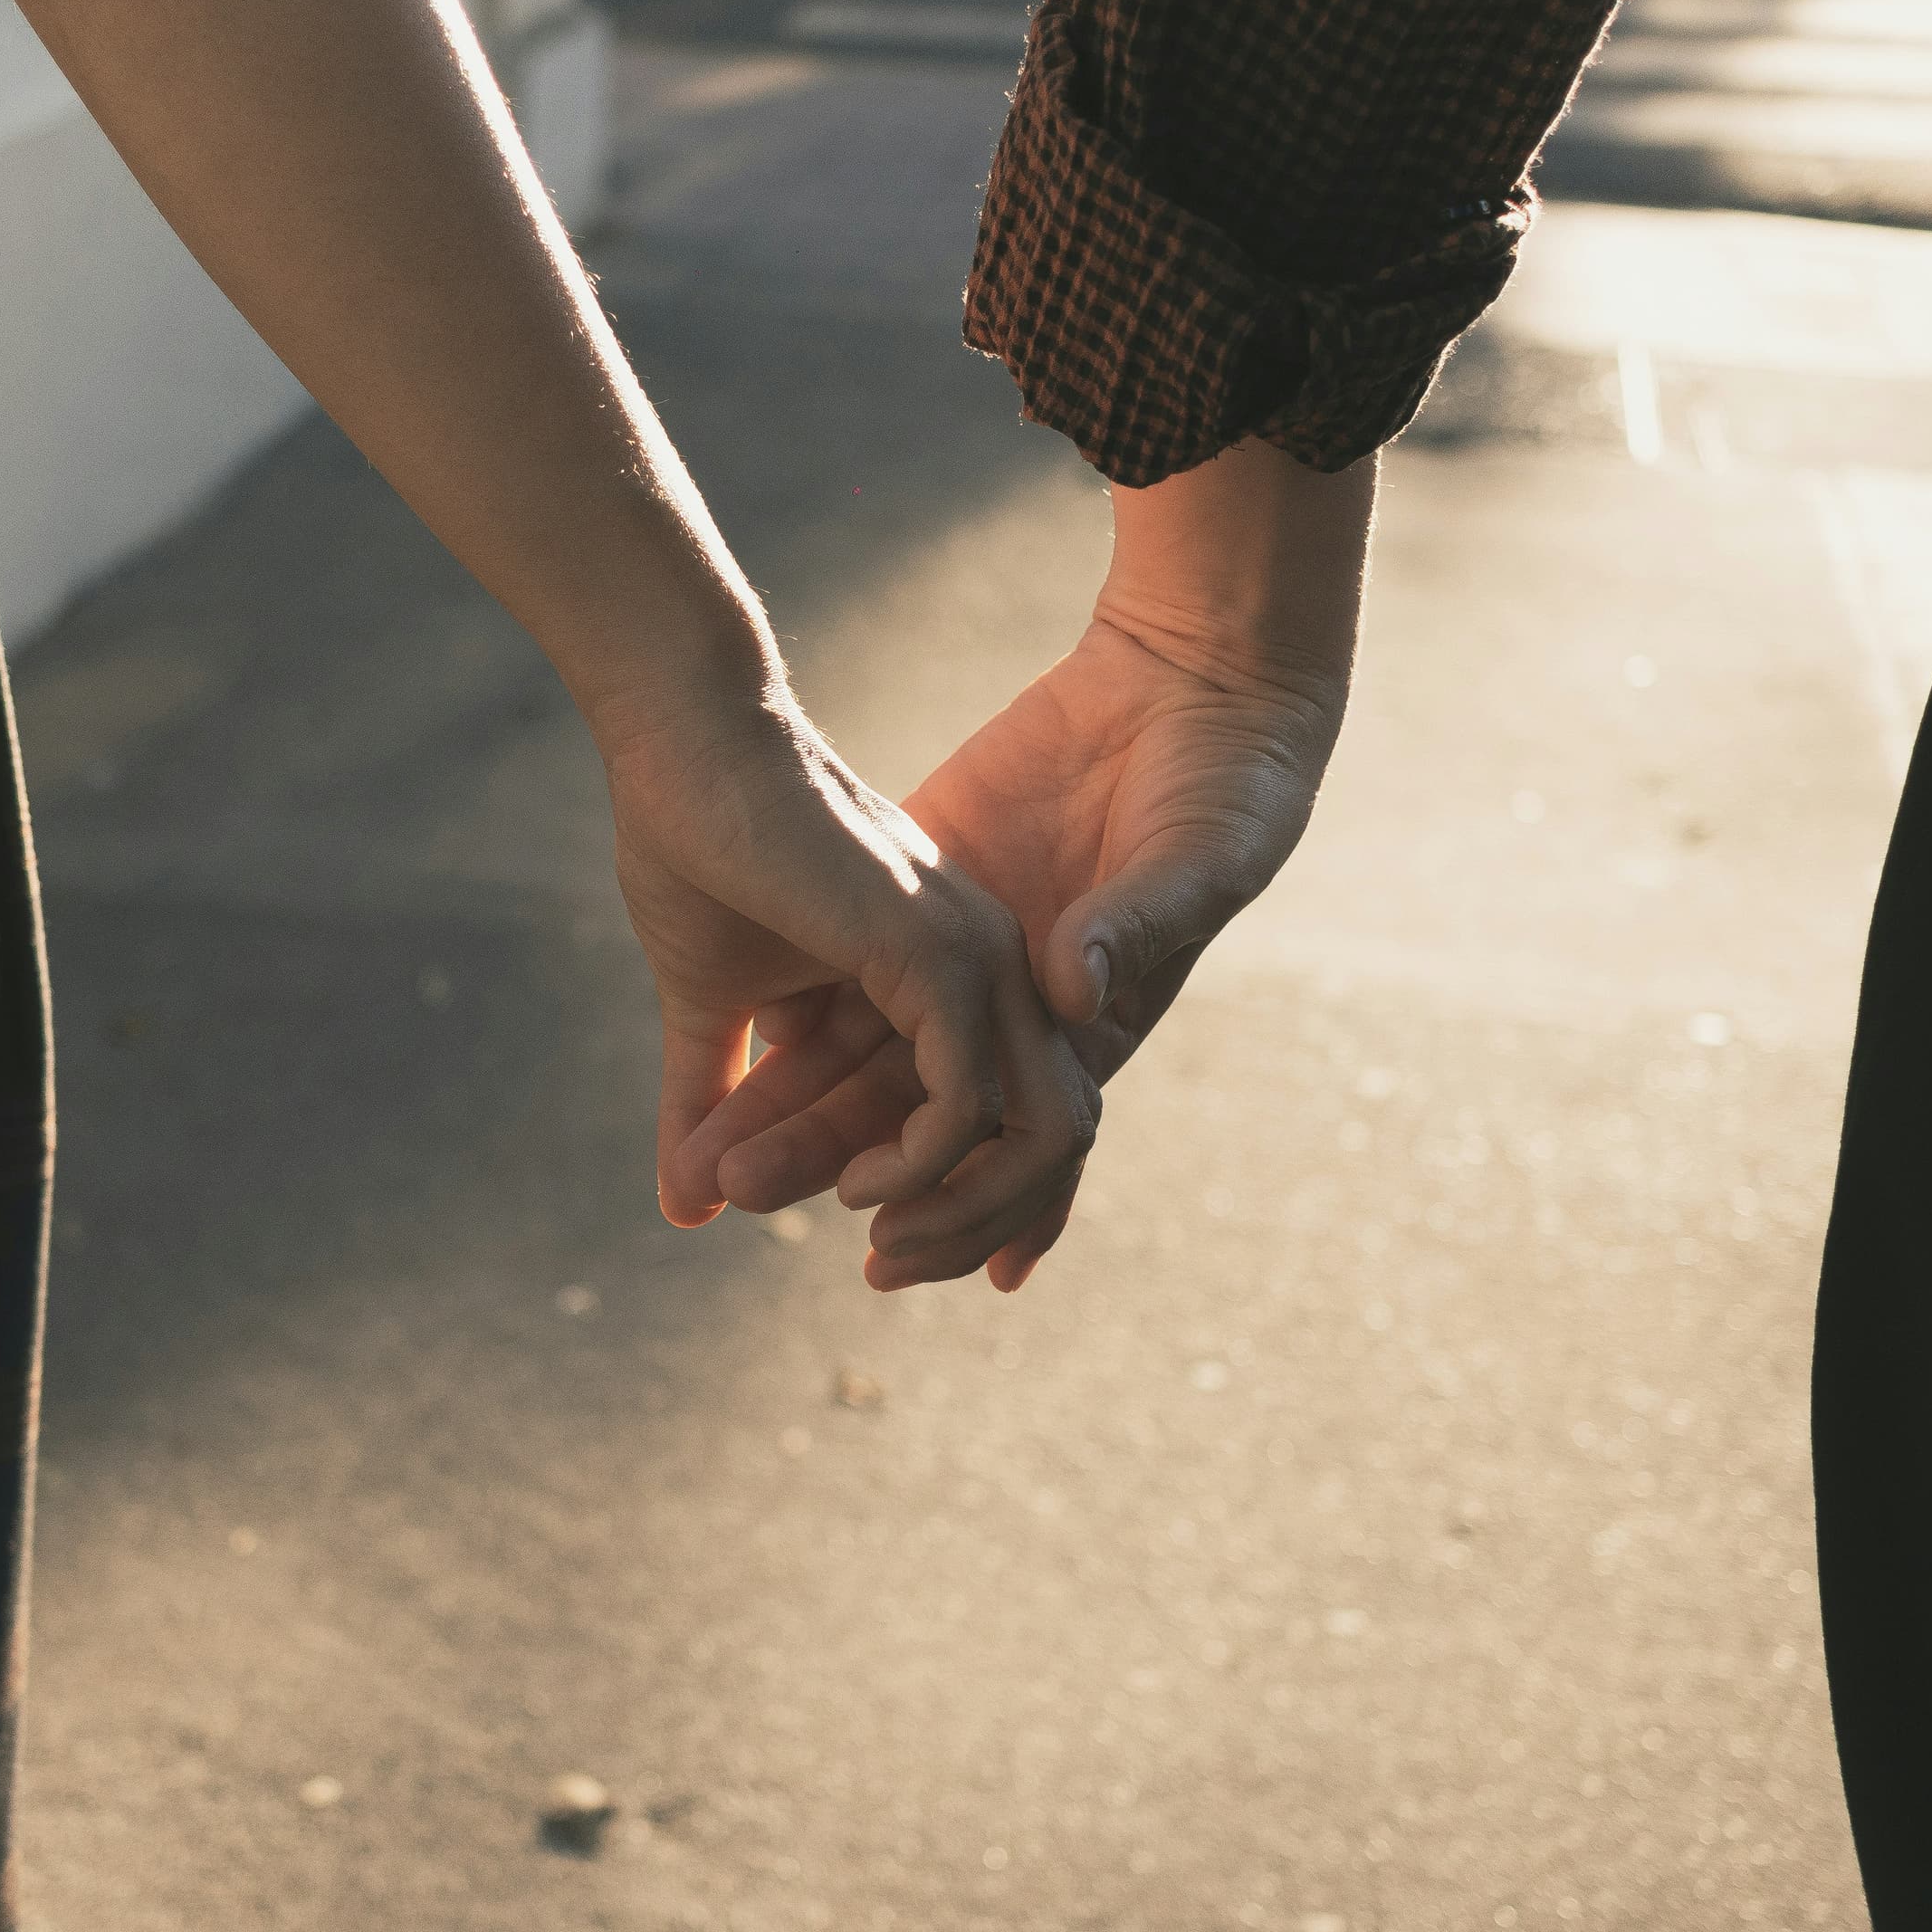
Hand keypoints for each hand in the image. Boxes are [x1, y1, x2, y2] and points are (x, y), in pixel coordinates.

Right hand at [598, 678, 1100, 1289]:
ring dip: (957, 1214)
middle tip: (882, 1278)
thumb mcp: (710, 1007)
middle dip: (977, 1229)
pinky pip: (970, 1101)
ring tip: (871, 1248)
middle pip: (1053, 1141)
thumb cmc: (695, 851)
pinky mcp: (940, 955)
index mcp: (953, 981)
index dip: (973, 1208)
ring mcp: (978, 960)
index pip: (1011, 1121)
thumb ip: (713, 1101)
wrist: (682, 750)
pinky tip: (853, 1188)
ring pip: (1044, 1134)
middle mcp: (992, 972)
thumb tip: (686, 1208)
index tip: (889, 1271)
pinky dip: (921, 1164)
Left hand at [668, 442, 1372, 1288]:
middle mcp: (1016, 1008)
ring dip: (787, 1118)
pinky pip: (832, 986)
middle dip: (834, 1165)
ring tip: (700, 1165)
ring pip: (857, 1064)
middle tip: (746, 1198)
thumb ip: (1138, 927)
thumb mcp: (1197, 861)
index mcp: (1090, 1026)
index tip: (886, 1252)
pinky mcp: (914, 899)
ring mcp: (960, 954)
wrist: (1194, 680)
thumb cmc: (1231, 788)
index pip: (1017, 1147)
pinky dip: (776, 1043)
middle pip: (913, 1119)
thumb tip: (1073, 993)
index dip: (960, 1209)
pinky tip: (710, 1085)